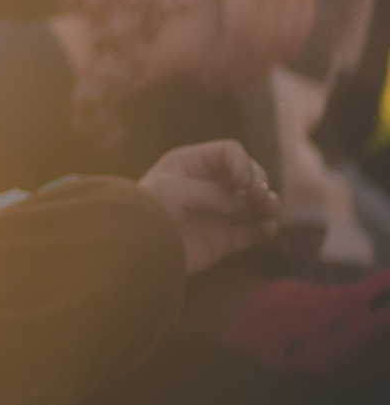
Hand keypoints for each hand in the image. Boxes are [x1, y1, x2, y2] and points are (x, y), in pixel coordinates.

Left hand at [139, 138, 280, 273]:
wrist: (135, 251)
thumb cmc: (148, 212)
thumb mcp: (174, 191)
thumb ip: (214, 193)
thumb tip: (247, 203)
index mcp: (190, 164)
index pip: (230, 153)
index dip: (243, 163)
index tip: (244, 181)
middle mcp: (206, 186)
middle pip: (247, 174)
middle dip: (258, 181)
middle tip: (260, 196)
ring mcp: (216, 213)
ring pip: (254, 203)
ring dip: (268, 203)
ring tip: (270, 207)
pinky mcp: (223, 240)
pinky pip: (253, 232)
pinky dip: (266, 229)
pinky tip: (268, 227)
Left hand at [174, 0, 312, 90]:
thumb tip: (182, 4)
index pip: (241, 32)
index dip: (224, 61)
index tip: (204, 78)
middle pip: (263, 42)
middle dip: (240, 70)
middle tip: (216, 88)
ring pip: (285, 38)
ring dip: (263, 66)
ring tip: (236, 83)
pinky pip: (302, 24)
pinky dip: (288, 48)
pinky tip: (268, 64)